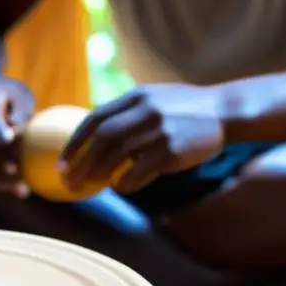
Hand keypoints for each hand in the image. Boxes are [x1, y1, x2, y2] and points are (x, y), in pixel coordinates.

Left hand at [59, 84, 225, 195]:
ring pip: (118, 156)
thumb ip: (127, 115)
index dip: (75, 143)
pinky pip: (140, 171)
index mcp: (136, 97)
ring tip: (90, 187)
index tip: (61, 162)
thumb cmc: (184, 111)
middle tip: (69, 182)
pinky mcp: (172, 149)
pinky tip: (121, 187)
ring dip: (100, 175)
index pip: (95, 119)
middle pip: (103, 139)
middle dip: (81, 163)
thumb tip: (96, 138)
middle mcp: (145, 110)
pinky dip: (126, 182)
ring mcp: (159, 129)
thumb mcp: (154, 100)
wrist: (224, 112)